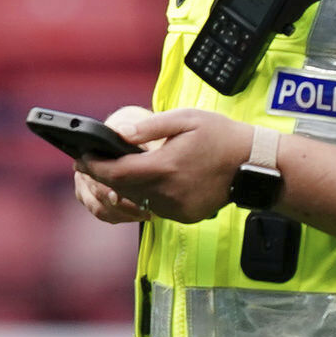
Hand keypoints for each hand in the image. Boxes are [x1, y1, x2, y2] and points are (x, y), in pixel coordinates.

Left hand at [79, 106, 251, 225]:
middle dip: (104, 175)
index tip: (81, 157)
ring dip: (124, 186)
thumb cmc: (221, 136)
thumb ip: (149, 127)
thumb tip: (117, 133)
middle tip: (90, 161)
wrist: (254, 164)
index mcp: (165, 167)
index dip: (94, 166)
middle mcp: (167, 193)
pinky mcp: (185, 216)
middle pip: (121, 188)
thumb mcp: (186, 119)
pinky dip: (146, 195)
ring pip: (136, 200)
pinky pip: (155, 208)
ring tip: (117, 168)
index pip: (116, 172)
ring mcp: (176, 208)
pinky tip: (148, 180)